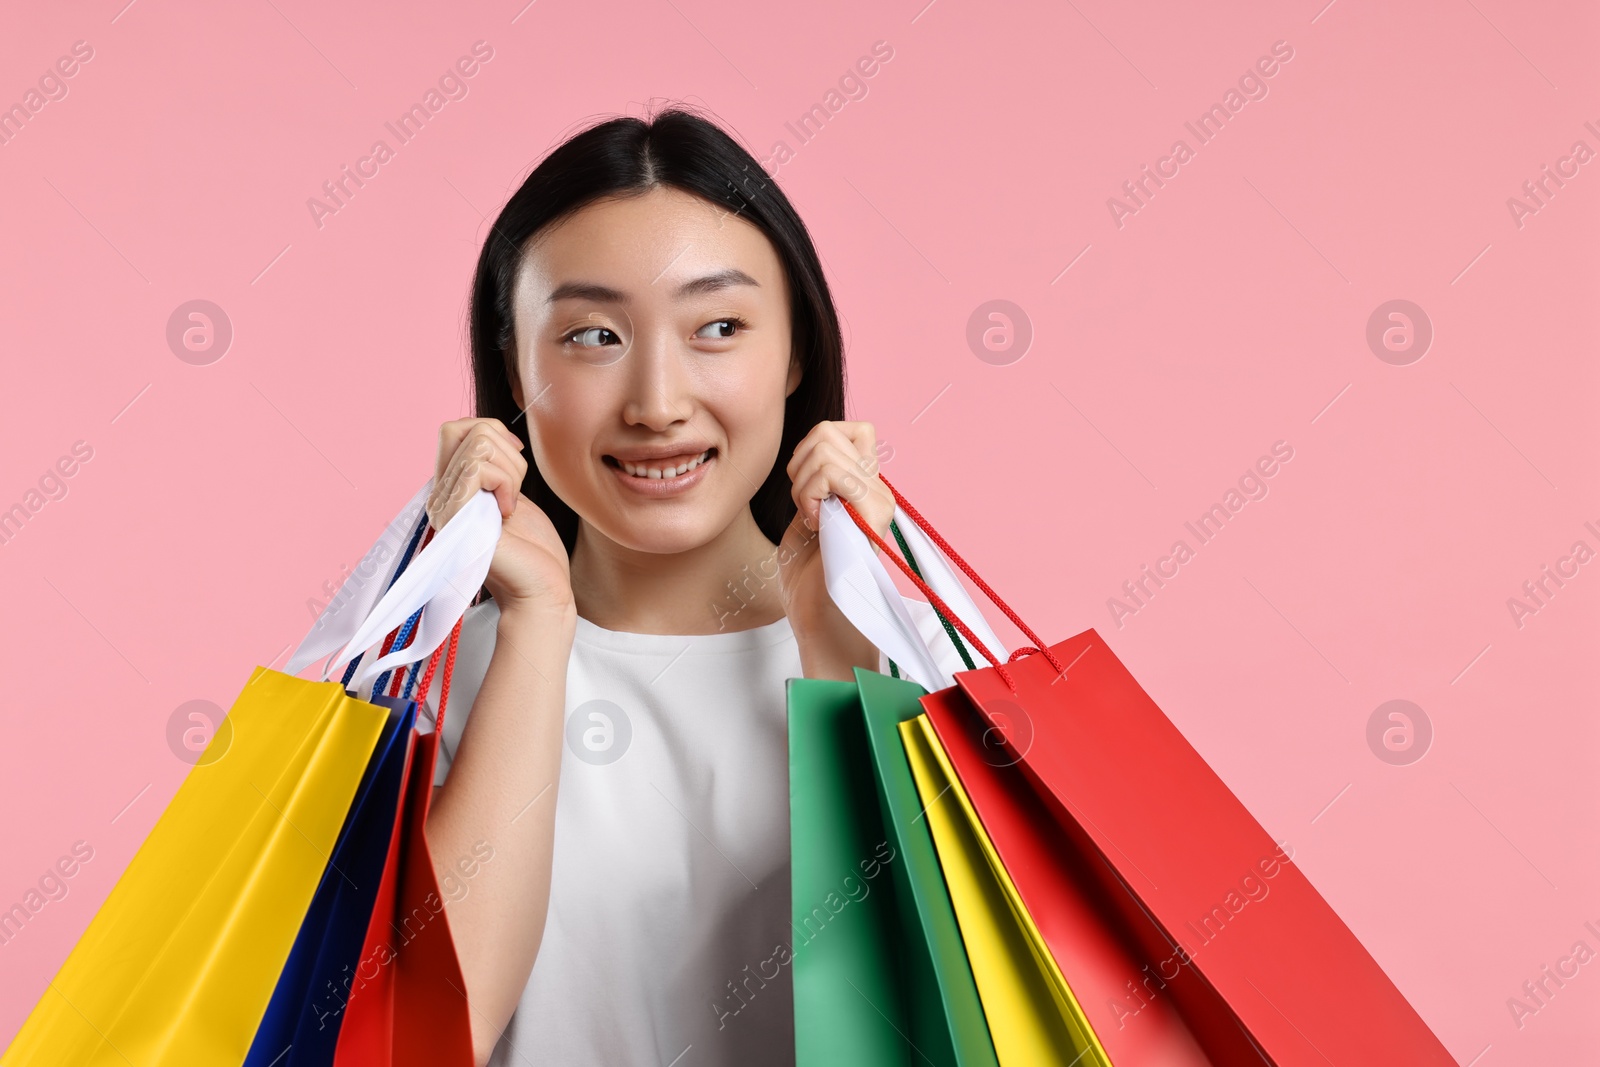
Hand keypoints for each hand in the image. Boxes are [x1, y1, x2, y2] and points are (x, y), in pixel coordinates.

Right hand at [428, 418, 573, 621]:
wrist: (541, 590)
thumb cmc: (533, 549)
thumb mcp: (512, 492)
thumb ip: (494, 466)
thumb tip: (491, 431)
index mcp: (453, 488)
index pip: (455, 429)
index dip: (492, 431)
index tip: (516, 460)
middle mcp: (440, 496)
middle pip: (469, 429)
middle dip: (508, 454)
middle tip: (515, 493)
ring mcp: (444, 507)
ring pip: (479, 444)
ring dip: (512, 473)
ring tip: (511, 507)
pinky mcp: (454, 517)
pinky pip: (479, 468)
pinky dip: (506, 484)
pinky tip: (508, 514)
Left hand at [777, 421, 892, 678]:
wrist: (819, 619)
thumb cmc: (809, 578)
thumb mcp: (808, 515)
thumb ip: (817, 481)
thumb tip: (816, 447)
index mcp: (867, 488)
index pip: (853, 429)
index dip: (817, 445)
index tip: (805, 486)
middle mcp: (879, 491)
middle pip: (830, 431)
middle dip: (799, 464)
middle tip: (804, 507)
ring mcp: (878, 502)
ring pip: (827, 449)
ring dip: (802, 483)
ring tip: (810, 519)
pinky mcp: (869, 516)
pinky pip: (832, 474)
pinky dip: (808, 495)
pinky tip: (814, 525)